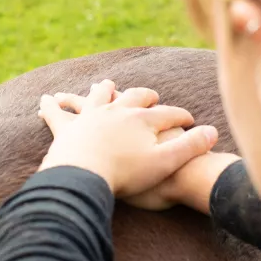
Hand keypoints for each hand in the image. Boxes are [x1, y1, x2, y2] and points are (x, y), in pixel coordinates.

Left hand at [38, 80, 217, 198]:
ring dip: (103, 91)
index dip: (182, 117)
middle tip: (151, 96)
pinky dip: (54, 107)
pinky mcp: (69, 128)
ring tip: (104, 85)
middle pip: (135, 97)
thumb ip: (191, 146)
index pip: (169, 114)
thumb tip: (213, 131)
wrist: (85, 175)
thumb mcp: (166, 162)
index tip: (190, 121)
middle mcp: (118, 111)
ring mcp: (92, 116)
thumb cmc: (126, 173)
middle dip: (146, 96)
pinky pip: (60, 113)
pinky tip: (47, 101)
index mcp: (142, 119)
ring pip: (99, 97)